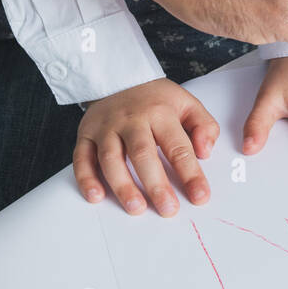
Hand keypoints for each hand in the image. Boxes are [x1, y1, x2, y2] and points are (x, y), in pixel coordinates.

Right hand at [73, 78, 218, 216]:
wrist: (119, 78)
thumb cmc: (156, 100)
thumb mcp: (187, 103)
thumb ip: (204, 126)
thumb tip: (205, 152)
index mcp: (160, 113)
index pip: (178, 147)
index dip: (190, 174)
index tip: (199, 196)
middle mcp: (131, 120)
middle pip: (142, 154)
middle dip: (156, 185)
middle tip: (168, 210)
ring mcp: (106, 127)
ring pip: (110, 158)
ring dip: (122, 185)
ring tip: (136, 208)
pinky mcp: (86, 134)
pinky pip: (82, 157)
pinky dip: (86, 178)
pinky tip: (96, 196)